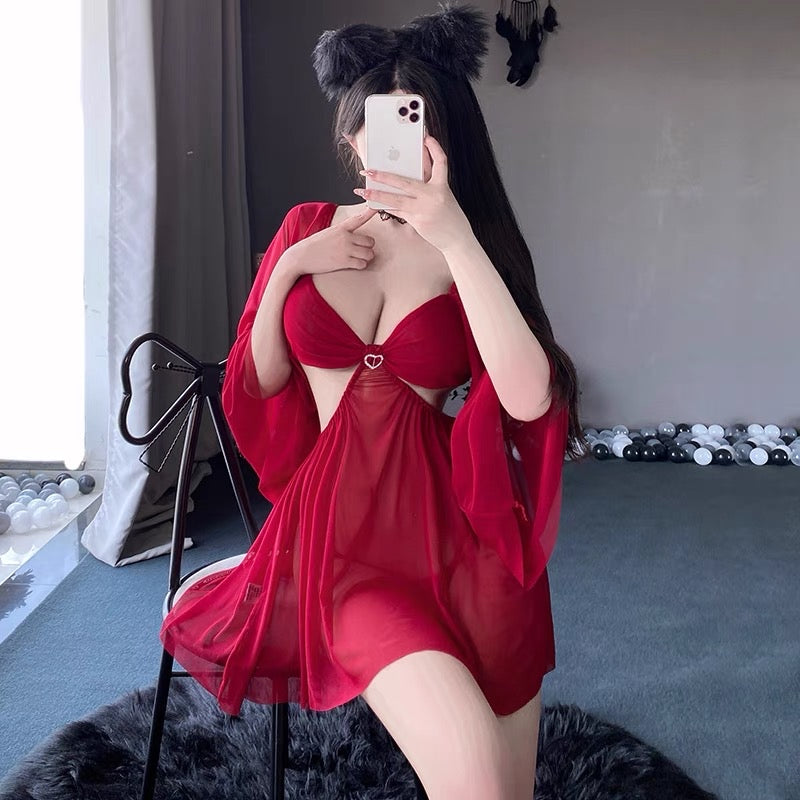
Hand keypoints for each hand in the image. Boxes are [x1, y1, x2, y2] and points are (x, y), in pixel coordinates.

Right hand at [288, 205, 378, 276]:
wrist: (300, 256)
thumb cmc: (313, 246)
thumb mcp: (328, 233)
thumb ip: (342, 232)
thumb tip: (351, 234)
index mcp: (341, 228)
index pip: (359, 219)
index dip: (370, 212)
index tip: (377, 206)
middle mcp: (345, 238)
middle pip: (370, 241)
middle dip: (368, 247)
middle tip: (362, 250)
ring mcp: (345, 250)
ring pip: (369, 254)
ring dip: (366, 257)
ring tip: (358, 258)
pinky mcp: (344, 262)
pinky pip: (362, 264)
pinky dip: (361, 265)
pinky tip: (354, 264)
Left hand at [354, 135, 473, 252]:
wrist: (458, 239)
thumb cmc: (450, 218)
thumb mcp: (445, 197)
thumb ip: (430, 186)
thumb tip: (410, 176)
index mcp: (442, 186)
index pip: (440, 162)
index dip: (434, 148)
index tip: (426, 137)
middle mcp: (433, 195)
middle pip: (405, 181)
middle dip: (384, 175)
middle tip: (369, 169)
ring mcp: (424, 209)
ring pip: (396, 199)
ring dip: (377, 194)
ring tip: (363, 190)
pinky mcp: (418, 220)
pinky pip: (398, 211)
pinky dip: (386, 207)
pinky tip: (375, 204)